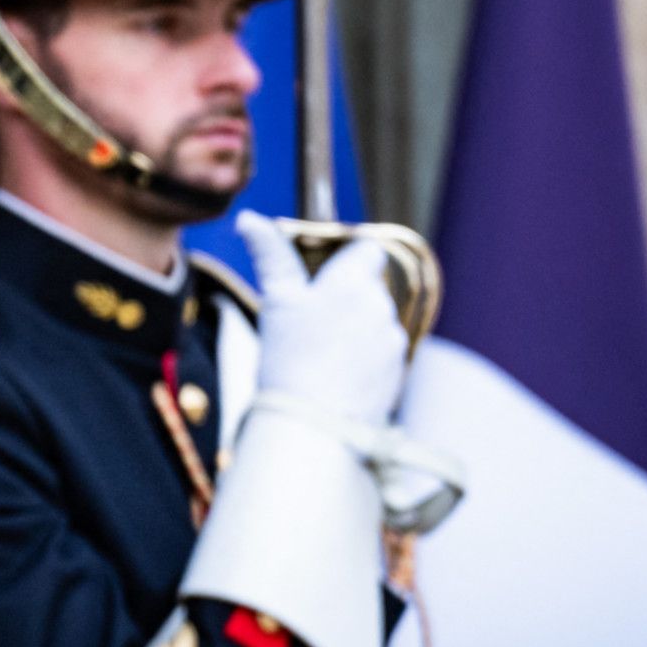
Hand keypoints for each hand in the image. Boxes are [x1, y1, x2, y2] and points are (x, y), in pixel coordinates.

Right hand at [235, 211, 408, 423]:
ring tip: (322, 355)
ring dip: (356, 330)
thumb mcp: (276, 301)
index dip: (350, 258)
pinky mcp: (397, 375)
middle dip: (347, 299)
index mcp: (355, 281)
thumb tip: (249, 219)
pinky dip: (364, 361)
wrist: (313, 426)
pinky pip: (381, 355)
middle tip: (312, 323)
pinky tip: (336, 378)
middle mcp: (382, 306)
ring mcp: (393, 342)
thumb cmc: (290, 360)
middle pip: (369, 288)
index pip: (369, 250)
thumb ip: (269, 254)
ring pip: (375, 322)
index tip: (326, 275)